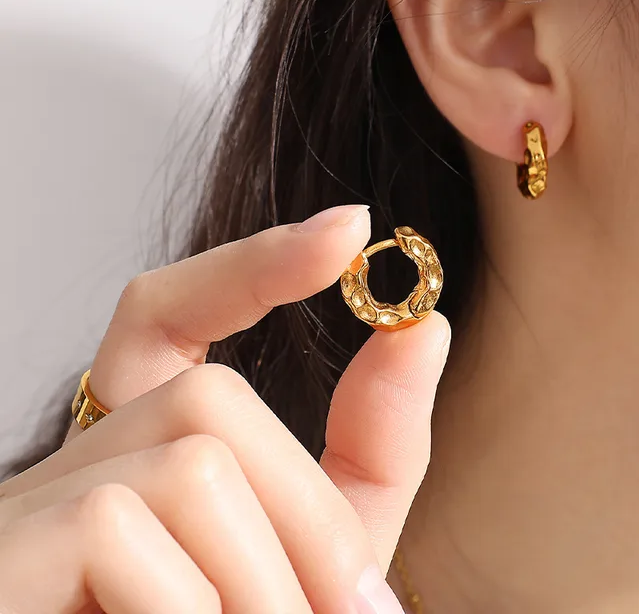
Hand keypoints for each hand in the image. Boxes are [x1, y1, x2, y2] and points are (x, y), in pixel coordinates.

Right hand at [0, 204, 450, 612]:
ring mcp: (20, 516)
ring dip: (270, 579)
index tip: (346, 233)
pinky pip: (120, 534)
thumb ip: (365, 459)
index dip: (245, 267)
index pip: (162, 315)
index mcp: (133, 461)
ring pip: (188, 467)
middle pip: (207, 403)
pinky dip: (197, 607)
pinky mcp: (1, 563)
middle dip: (307, 511)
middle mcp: (64, 468)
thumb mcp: (309, 561)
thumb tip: (424, 329)